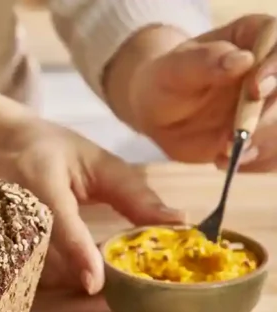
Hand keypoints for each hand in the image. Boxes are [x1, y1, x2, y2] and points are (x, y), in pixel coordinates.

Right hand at [0, 119, 184, 293]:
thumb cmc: (50, 152)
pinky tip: (66, 274)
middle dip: (77, 276)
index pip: (59, 221)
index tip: (95, 283)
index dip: (77, 252)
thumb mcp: (96, 162)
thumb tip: (178, 223)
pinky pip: (21, 275)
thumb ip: (133, 194)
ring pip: (32, 271)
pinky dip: (48, 281)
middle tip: (110, 287)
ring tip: (93, 278)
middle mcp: (11, 206)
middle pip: (44, 257)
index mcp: (39, 178)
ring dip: (64, 282)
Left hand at [116, 15, 276, 169]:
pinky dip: (255, 162)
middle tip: (235, 136)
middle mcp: (273, 69)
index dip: (276, 67)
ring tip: (224, 153)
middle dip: (268, 117)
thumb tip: (242, 61)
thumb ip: (205, 62)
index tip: (256, 90)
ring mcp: (274, 102)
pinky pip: (274, 153)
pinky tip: (223, 161)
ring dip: (263, 145)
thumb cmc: (166, 79)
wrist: (158, 109)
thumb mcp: (175, 68)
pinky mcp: (267, 132)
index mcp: (257, 37)